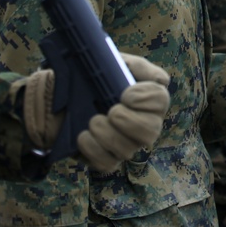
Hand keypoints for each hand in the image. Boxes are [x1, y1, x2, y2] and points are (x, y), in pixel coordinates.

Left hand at [17, 53, 170, 172]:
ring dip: (108, 135)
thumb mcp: (116, 64)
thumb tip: (160, 80)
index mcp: (148, 98)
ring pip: (127, 149)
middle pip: (150, 131)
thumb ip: (138, 67)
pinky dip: (93, 149)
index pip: (161, 100)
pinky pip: (107, 163)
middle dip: (130, 122)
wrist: (64, 97)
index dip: (146, 99)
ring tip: (92, 121)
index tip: (125, 94)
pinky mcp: (107, 159)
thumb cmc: (96, 78)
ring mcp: (127, 144)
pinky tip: (83, 136)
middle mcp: (144, 124)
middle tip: (112, 111)